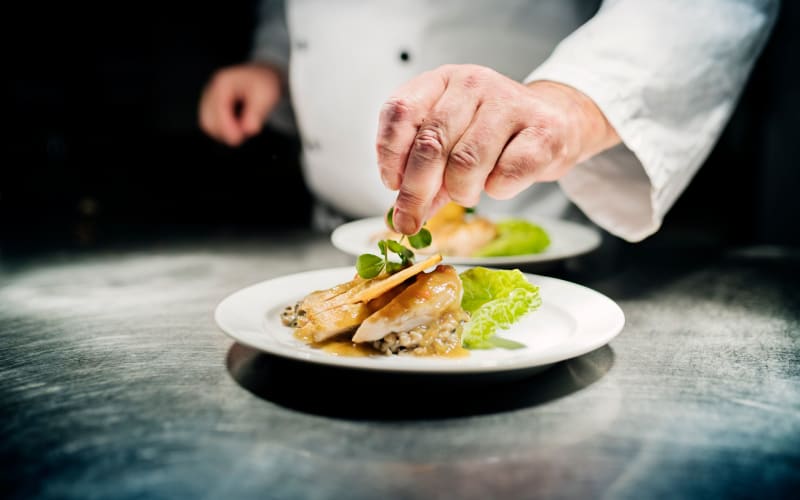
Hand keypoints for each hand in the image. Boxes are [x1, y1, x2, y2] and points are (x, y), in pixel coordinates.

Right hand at [198, 63, 281, 146]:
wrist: (261, 77)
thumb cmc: (263, 84)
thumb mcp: (265, 96)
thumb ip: (256, 114)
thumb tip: (248, 130)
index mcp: (223, 83)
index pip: (217, 110)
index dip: (227, 127)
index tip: (239, 138)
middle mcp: (211, 89)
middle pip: (208, 120)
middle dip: (225, 132)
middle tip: (243, 135)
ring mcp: (208, 97)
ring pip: (208, 124)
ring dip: (224, 132)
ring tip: (242, 130)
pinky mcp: (209, 106)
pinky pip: (211, 124)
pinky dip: (223, 130)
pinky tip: (237, 127)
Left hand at [376, 64, 619, 234]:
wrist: (556, 121)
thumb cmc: (494, 134)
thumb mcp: (450, 141)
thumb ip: (422, 173)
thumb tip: (400, 216)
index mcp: (441, 81)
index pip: (400, 111)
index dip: (389, 154)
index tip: (392, 184)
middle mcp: (473, 84)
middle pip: (430, 144)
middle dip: (416, 192)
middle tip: (410, 220)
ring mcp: (510, 103)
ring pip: (466, 164)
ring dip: (461, 191)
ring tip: (469, 190)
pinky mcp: (543, 130)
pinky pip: (505, 176)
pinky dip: (497, 190)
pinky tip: (500, 181)